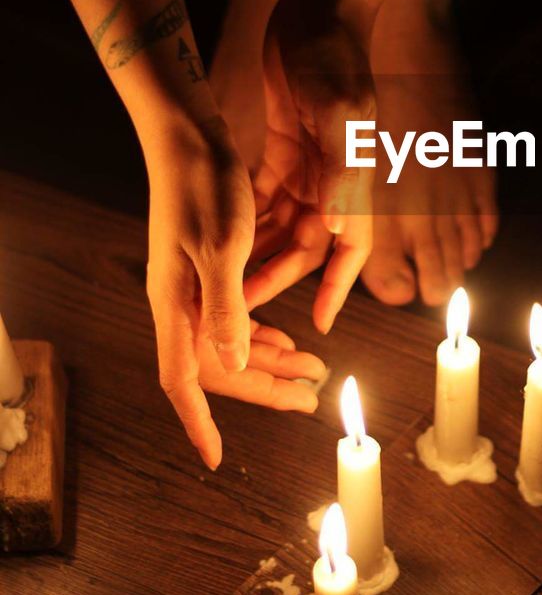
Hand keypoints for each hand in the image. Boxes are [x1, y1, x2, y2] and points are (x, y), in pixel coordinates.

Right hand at [143, 114, 324, 467]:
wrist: (187, 135)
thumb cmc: (204, 186)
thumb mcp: (223, 248)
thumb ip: (226, 308)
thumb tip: (231, 365)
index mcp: (176, 302)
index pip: (183, 377)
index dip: (199, 421)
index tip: (216, 459)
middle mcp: (179, 300)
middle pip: (217, 364)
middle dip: (263, 387)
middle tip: (309, 402)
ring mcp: (191, 283)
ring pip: (230, 340)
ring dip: (270, 360)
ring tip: (312, 374)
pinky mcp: (206, 265)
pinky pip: (233, 314)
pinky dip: (261, 331)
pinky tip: (286, 338)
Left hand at [245, 5, 373, 332]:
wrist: (318, 10)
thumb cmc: (332, 57)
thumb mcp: (338, 111)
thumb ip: (342, 169)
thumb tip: (337, 223)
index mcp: (355, 177)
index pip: (351, 247)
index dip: (338, 286)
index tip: (323, 323)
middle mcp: (335, 179)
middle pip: (308, 244)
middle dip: (277, 274)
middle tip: (239, 301)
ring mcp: (311, 164)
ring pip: (284, 225)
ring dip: (259, 250)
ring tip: (222, 276)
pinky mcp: (286, 146)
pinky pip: (268, 195)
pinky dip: (249, 215)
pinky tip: (222, 233)